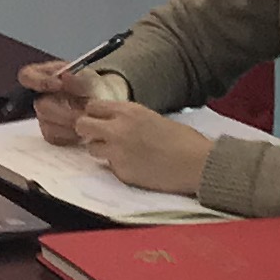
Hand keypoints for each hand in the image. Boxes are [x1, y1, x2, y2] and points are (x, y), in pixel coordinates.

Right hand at [16, 56, 103, 144]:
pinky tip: (83, 130)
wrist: (102, 106)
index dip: (39, 82)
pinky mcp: (50, 133)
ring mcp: (43, 116)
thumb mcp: (89, 77)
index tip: (58, 84)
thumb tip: (65, 75)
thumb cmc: (92, 87)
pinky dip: (70, 135)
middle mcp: (40, 96)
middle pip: (40, 105)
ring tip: (87, 120)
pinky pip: (54, 137)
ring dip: (70, 124)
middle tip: (82, 113)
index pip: (27, 76)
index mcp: (43, 75)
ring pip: (47, 124)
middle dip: (63, 111)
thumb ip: (77, 77)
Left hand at [70, 97, 210, 196]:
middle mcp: (117, 129)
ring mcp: (117, 152)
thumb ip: (129, 119)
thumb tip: (115, 123)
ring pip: (91, 149)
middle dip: (87, 131)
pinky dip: (118, 167)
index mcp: (128, 111)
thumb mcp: (152, 118)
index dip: (95, 114)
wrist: (197, 164)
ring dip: (101, 150)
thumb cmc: (183, 139)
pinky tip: (135, 166)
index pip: (93, 106)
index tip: (99, 120)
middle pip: (82, 125)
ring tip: (121, 153)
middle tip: (98, 137)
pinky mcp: (121, 172)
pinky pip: (109, 167)